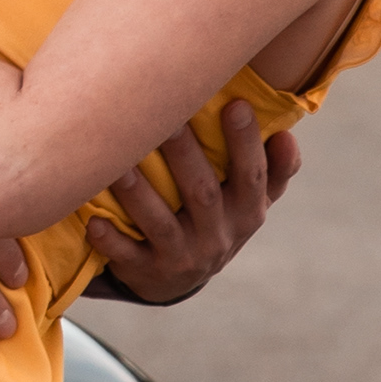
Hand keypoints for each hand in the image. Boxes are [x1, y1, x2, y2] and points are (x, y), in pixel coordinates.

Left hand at [86, 100, 302, 304]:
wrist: (181, 277)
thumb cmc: (219, 218)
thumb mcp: (252, 200)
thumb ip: (274, 169)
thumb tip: (286, 135)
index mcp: (247, 213)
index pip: (252, 177)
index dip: (247, 144)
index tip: (236, 104)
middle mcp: (218, 236)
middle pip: (203, 194)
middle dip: (185, 156)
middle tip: (166, 118)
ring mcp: (182, 256)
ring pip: (160, 223)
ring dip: (139, 195)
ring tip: (119, 164)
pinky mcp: (148, 272)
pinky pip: (128, 257)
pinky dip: (111, 241)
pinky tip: (94, 221)